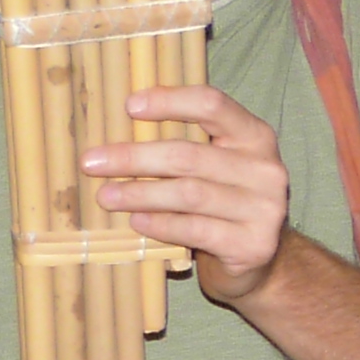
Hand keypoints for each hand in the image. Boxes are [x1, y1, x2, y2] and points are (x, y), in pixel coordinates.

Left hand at [87, 84, 292, 310]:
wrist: (259, 257)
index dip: (169, 101)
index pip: (212, 105)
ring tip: (105, 196)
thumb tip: (122, 126)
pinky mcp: (252, 244)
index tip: (129, 107)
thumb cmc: (225, 202)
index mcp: (255, 136)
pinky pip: (195, 230)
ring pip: (188, 194)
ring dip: (140, 194)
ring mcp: (264, 209)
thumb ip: (188, 143)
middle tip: (92, 163)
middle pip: (189, 155)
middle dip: (134, 158)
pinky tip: (136, 221)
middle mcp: (266, 169)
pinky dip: (160, 224)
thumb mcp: (217, 164)